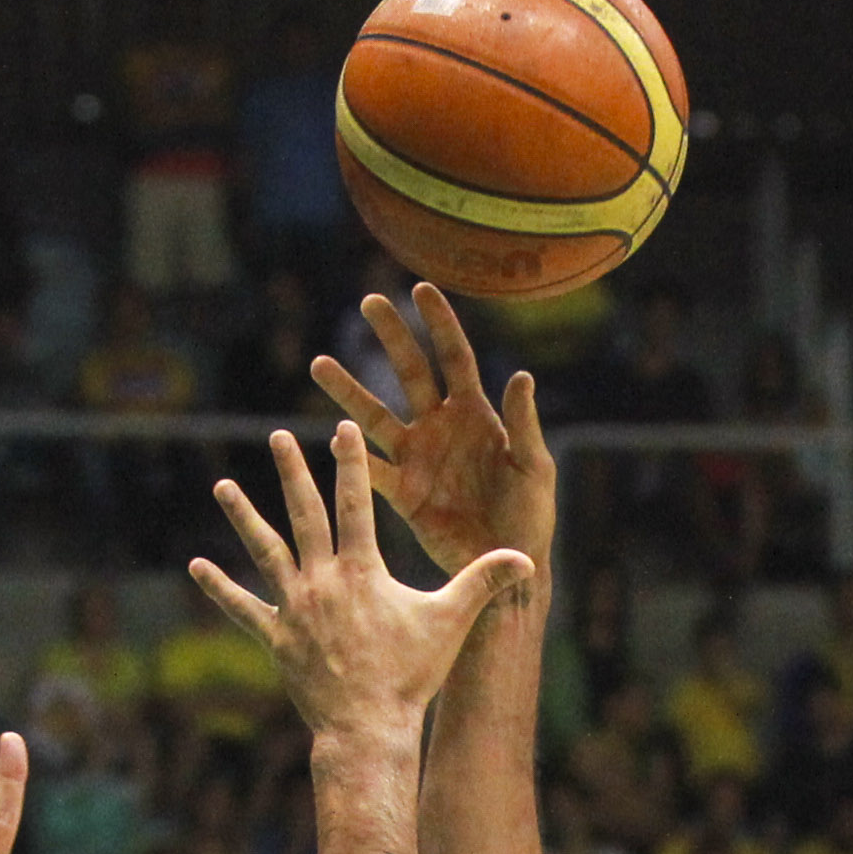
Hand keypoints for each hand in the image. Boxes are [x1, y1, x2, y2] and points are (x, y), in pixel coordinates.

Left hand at [189, 420, 532, 747]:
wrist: (368, 727)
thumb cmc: (411, 676)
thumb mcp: (451, 623)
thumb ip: (484, 583)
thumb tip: (527, 558)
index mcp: (362, 571)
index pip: (356, 504)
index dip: (350, 463)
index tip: (340, 430)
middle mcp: (322, 581)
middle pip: (304, 514)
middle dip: (293, 472)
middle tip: (279, 437)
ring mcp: (295, 608)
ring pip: (265, 551)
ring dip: (244, 516)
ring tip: (223, 485)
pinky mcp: (276, 638)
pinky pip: (242, 607)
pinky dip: (219, 588)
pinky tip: (197, 566)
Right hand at [316, 282, 557, 570]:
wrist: (506, 564)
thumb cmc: (529, 517)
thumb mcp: (533, 468)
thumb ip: (523, 423)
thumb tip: (520, 374)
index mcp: (477, 415)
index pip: (455, 357)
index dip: (439, 324)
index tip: (419, 289)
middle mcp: (441, 427)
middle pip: (411, 371)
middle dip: (391, 337)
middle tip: (368, 302)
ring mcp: (417, 457)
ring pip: (377, 415)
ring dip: (349, 391)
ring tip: (319, 365)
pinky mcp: (402, 492)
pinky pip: (371, 469)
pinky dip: (352, 454)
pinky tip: (331, 435)